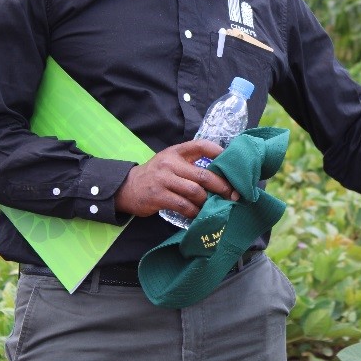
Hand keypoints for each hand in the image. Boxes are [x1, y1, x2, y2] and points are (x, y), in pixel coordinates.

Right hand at [114, 140, 237, 217]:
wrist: (127, 187)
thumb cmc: (156, 175)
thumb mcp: (170, 161)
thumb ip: (190, 163)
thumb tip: (219, 174)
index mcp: (176, 152)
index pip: (201, 146)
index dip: (219, 152)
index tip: (233, 163)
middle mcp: (171, 163)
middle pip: (203, 174)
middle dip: (222, 186)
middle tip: (233, 195)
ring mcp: (164, 180)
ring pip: (195, 191)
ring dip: (207, 201)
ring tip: (214, 206)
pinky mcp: (158, 196)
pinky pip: (183, 206)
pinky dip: (194, 211)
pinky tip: (198, 214)